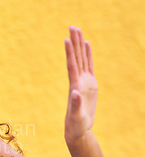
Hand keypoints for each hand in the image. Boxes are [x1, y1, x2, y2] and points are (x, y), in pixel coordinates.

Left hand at [64, 26, 97, 143]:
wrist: (78, 130)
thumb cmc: (76, 124)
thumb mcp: (76, 115)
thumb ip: (75, 104)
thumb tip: (74, 93)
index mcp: (74, 86)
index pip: (71, 65)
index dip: (69, 52)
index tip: (66, 39)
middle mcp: (78, 81)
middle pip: (76, 58)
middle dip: (74, 42)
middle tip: (72, 26)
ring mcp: (84, 81)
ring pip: (82, 59)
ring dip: (79, 45)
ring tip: (78, 30)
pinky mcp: (90, 85)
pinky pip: (89, 66)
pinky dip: (88, 55)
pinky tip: (87, 45)